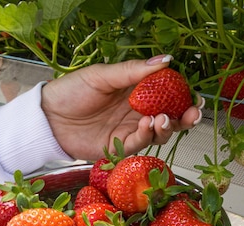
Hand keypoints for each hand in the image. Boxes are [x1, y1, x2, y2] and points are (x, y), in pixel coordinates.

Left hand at [41, 55, 202, 160]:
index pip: (167, 94)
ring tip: (163, 118)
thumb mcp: (103, 75)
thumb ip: (134, 71)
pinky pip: (140, 144)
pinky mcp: (119, 147)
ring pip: (159, 132)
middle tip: (193, 113)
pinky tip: (147, 125)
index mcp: (135, 91)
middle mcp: (136, 111)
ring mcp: (129, 130)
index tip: (195, 96)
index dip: (183, 96)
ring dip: (167, 126)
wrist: (48, 118)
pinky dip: (147, 136)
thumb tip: (166, 60)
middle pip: (170, 116)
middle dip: (185, 116)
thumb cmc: (71, 92)